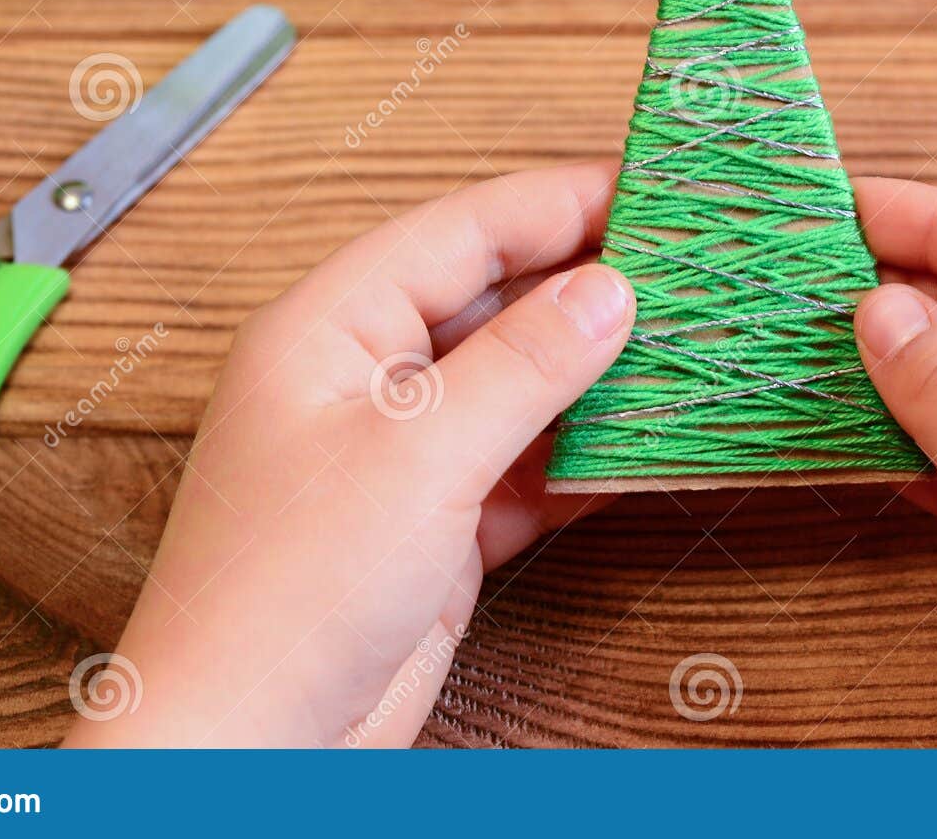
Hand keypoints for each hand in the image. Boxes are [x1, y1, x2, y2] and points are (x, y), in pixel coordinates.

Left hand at [64, 163, 633, 746]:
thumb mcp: (416, 456)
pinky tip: (646, 440)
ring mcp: (402, 451)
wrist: (248, 747)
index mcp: (330, 325)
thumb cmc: (284, 594)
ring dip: (595, 372)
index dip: (558, 201)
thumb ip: (522, 366)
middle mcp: (365, 376)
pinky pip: (524, 464)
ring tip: (687, 344)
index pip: (461, 229)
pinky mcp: (436, 522)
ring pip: (517, 384)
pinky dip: (582, 455)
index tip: (649, 188)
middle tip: (687, 268)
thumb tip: (608, 290)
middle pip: (494, 299)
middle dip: (587, 284)